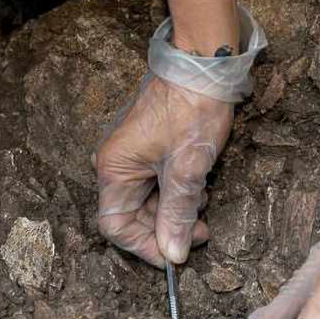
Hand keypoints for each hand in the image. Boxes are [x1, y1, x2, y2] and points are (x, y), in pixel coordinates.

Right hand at [95, 75, 233, 266]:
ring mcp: (131, 155)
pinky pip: (157, 182)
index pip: (116, 226)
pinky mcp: (149, 147)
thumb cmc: (192, 110)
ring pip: (149, 201)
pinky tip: (200, 185)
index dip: (145, 247)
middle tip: (203, 231)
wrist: (203, 62)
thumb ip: (178, 214)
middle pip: (133, 216)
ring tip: (204, 201)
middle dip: (168, 228)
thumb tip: (173, 255)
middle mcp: (116, 164)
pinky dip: (178, 192)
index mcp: (115, 169)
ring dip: (177, 210)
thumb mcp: (188, 169)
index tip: (178, 256)